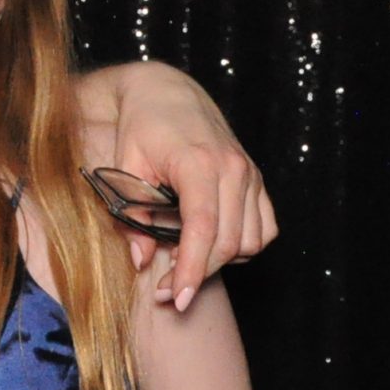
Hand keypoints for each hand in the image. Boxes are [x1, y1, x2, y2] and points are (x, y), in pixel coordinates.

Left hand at [104, 64, 276, 311]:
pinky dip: (244, 246)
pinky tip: (213, 245)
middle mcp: (233, 169)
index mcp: (199, 162)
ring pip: (251, 242)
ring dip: (221, 263)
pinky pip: (265, 229)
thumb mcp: (124, 166)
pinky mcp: (257, 180)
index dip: (190, 269)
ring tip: (185, 266)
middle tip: (165, 294)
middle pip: (228, 243)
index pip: (202, 228)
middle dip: (197, 275)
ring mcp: (250, 174)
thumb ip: (130, 214)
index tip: (175, 298)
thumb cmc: (140, 126)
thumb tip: (142, 260)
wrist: (166, 91)